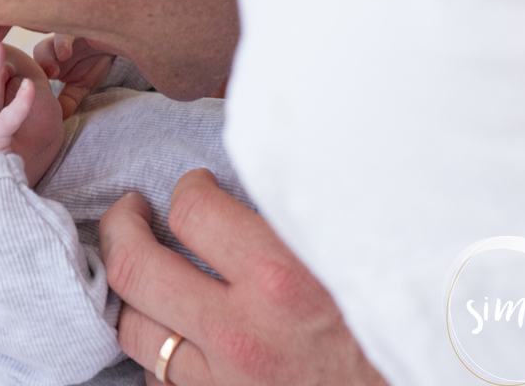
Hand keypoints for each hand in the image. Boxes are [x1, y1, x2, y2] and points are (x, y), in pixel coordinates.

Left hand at [33, 34, 115, 117]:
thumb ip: (69, 99)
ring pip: (50, 40)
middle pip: (39, 52)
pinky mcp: (80, 26)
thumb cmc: (95, 61)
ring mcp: (65, 35)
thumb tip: (60, 118)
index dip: (31, 79)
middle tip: (47, 78)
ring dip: (50, 54)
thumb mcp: (81, 84)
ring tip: (55, 67)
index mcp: (51, 60)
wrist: (117, 46)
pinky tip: (66, 52)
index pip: (34, 68)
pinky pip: (68, 31)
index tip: (32, 94)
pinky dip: (64, 41)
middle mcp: (54, 47)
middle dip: (39, 65)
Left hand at [99, 170, 386, 385]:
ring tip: (138, 267)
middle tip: (129, 211)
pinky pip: (160, 383)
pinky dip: (157, 353)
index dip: (186, 188)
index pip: (191, 211)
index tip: (194, 186)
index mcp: (283, 279)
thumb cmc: (403, 328)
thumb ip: (308, 216)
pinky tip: (171, 330)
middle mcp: (243, 334)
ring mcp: (226, 383)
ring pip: (134, 331)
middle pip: (133, 269)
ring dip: (128, 294)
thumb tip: (277, 161)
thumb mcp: (363, 258)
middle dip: (120, 228)